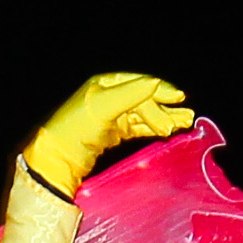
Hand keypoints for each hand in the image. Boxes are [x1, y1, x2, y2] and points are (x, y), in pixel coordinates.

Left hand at [22, 72, 192, 196]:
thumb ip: (131, 94)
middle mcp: (109, 97)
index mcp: (106, 84)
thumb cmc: (77, 128)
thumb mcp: (104, 106)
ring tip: (183, 125)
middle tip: (185, 120)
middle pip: (144, 100)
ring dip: (163, 120)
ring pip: (143, 115)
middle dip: (164, 109)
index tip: (180, 98)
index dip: (161, 90)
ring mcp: (111, 116)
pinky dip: (151, 129)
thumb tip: (157, 84)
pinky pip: (136, 128)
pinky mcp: (111, 135)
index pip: (139, 83)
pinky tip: (166, 133)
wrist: (57, 159)